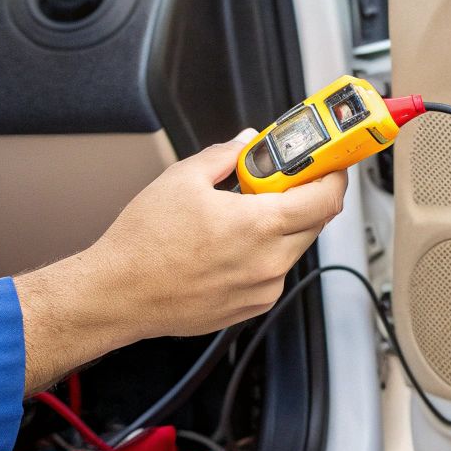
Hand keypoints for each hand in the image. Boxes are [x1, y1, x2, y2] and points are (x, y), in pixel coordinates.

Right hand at [12, 130, 347, 392]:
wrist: (117, 293)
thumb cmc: (143, 244)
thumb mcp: (183, 179)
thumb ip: (226, 156)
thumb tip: (247, 143)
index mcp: (259, 225)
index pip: (326, 198)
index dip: (334, 175)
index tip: (331, 162)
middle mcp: (268, 261)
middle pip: (316, 221)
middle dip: (307, 196)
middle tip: (286, 179)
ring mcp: (262, 288)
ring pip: (295, 247)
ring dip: (286, 224)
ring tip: (249, 210)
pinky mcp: (251, 306)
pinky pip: (275, 272)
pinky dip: (268, 251)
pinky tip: (235, 242)